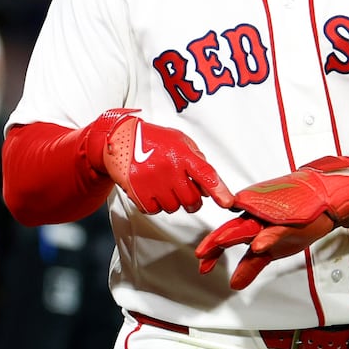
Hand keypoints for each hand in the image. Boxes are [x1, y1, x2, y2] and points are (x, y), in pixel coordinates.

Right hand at [94, 109, 235, 213]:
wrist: (120, 138)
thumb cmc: (153, 139)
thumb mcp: (180, 140)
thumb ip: (197, 160)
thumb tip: (210, 185)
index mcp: (182, 154)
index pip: (206, 174)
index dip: (219, 190)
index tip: (228, 202)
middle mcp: (168, 168)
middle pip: (192, 199)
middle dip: (193, 201)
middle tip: (186, 193)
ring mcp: (153, 181)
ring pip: (174, 207)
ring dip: (173, 202)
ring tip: (164, 186)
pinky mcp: (137, 191)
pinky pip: (154, 210)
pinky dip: (155, 205)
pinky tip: (151, 190)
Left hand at [195, 156, 348, 288]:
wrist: (325, 199)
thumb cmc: (300, 223)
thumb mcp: (274, 251)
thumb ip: (252, 266)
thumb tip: (234, 284)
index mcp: (252, 227)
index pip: (227, 239)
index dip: (213, 254)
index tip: (202, 267)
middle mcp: (258, 218)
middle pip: (231, 230)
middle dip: (215, 243)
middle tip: (201, 255)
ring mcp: (272, 214)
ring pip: (249, 225)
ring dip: (233, 235)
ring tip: (219, 243)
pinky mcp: (288, 213)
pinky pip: (277, 228)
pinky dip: (268, 237)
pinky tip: (259, 244)